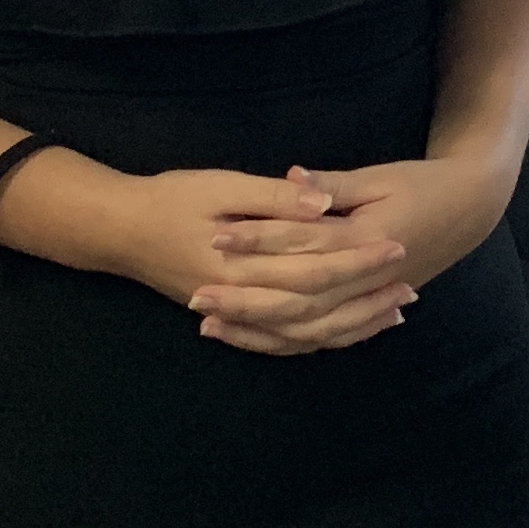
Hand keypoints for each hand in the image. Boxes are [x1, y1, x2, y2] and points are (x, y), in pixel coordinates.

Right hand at [48, 163, 412, 352]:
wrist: (118, 228)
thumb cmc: (170, 198)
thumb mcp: (222, 186)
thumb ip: (274, 199)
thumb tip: (323, 205)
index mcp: (241, 265)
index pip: (314, 269)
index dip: (357, 259)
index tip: (397, 244)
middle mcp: (241, 299)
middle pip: (316, 310)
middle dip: (365, 299)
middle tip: (410, 284)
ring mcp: (236, 313)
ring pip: (304, 335)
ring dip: (350, 326)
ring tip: (394, 312)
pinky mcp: (235, 316)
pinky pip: (283, 342)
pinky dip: (319, 338)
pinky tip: (348, 328)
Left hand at [202, 154, 509, 347]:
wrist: (470, 209)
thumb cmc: (422, 184)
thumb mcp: (380, 176)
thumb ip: (333, 184)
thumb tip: (291, 180)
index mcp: (370, 241)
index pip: (305, 247)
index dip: (260, 244)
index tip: (217, 237)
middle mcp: (369, 281)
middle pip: (299, 301)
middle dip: (246, 301)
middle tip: (197, 296)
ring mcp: (369, 301)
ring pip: (309, 330)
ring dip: (259, 330)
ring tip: (212, 325)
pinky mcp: (367, 310)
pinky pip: (324, 338)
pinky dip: (287, 343)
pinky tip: (252, 339)